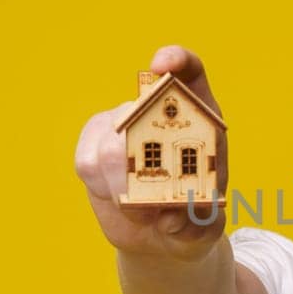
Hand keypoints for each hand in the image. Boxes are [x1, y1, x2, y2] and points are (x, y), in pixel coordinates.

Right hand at [73, 45, 229, 261]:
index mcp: (198, 116)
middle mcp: (155, 112)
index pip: (188, 71)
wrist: (161, 234)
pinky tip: (119, 202)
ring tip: (141, 210)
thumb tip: (169, 219)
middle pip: (137, 113)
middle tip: (153, 204)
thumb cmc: (193, 219)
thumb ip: (197, 223)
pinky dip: (102, 189)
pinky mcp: (93, 146)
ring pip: (107, 147)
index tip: (163, 65)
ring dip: (122, 187)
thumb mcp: (206, 226)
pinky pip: (86, 162)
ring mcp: (120, 126)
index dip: (176, 59)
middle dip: (141, 161)